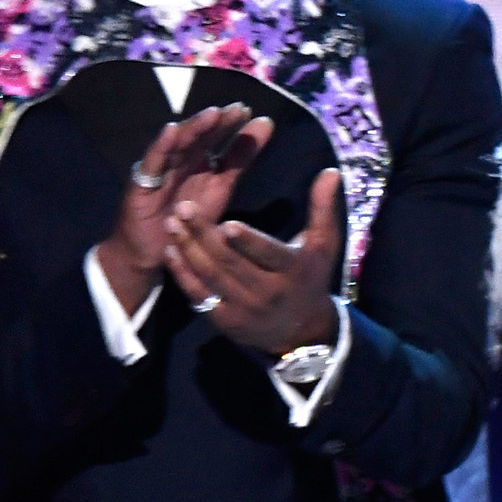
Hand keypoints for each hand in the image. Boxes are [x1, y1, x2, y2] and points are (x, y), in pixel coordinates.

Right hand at [96, 104, 269, 307]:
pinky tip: (171, 131)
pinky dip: (160, 147)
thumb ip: (241, 157)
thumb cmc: (188, 218)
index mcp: (199, 162)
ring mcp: (159, 171)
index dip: (230, 124)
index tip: (249, 111)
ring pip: (176, 146)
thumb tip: (266, 122)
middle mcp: (179, 162)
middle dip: (215, 122)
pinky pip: (152, 164)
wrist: (157, 253)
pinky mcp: (140, 186)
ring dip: (193, 129)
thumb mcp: (221, 187)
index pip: (215, 137)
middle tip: (236, 109)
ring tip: (212, 114)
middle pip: (197, 137)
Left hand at [162, 166, 343, 356]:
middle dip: (204, 235)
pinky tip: (171, 252)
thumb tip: (330, 172)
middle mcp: (268, 292)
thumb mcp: (325, 244)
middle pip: (231, 263)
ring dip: (188, 250)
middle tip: (183, 208)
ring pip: (211, 277)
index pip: (268, 255)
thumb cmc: (311, 276)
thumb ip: (323, 208)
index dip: (248, 242)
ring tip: (171, 224)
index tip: (227, 225)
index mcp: (293, 270)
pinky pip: (200, 296)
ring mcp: (244, 309)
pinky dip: (183, 274)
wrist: (301, 330)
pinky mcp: (225, 321)